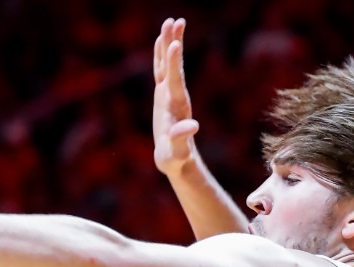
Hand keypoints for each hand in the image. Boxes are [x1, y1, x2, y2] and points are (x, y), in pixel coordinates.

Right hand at [153, 18, 199, 177]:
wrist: (177, 158)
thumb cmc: (175, 157)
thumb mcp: (177, 150)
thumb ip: (182, 138)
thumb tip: (191, 127)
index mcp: (175, 105)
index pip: (174, 80)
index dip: (172, 62)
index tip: (174, 43)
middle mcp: (174, 95)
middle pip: (172, 65)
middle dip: (172, 43)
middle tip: (173, 21)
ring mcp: (169, 94)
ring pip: (168, 64)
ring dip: (169, 43)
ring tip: (171, 22)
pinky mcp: (163, 96)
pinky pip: (162, 71)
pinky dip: (161, 56)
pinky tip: (162, 42)